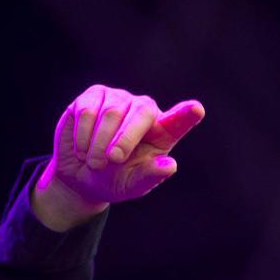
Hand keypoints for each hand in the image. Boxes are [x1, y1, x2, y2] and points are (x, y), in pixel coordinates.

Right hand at [33, 85, 204, 230]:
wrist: (82, 175)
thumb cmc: (115, 179)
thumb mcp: (133, 185)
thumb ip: (150, 176)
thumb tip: (169, 165)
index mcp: (162, 133)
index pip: (178, 122)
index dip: (186, 115)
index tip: (197, 110)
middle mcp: (145, 110)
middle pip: (141, 113)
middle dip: (125, 139)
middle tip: (112, 161)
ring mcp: (120, 98)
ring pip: (111, 113)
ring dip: (99, 143)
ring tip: (95, 163)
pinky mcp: (95, 95)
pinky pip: (87, 110)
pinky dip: (83, 135)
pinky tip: (83, 149)